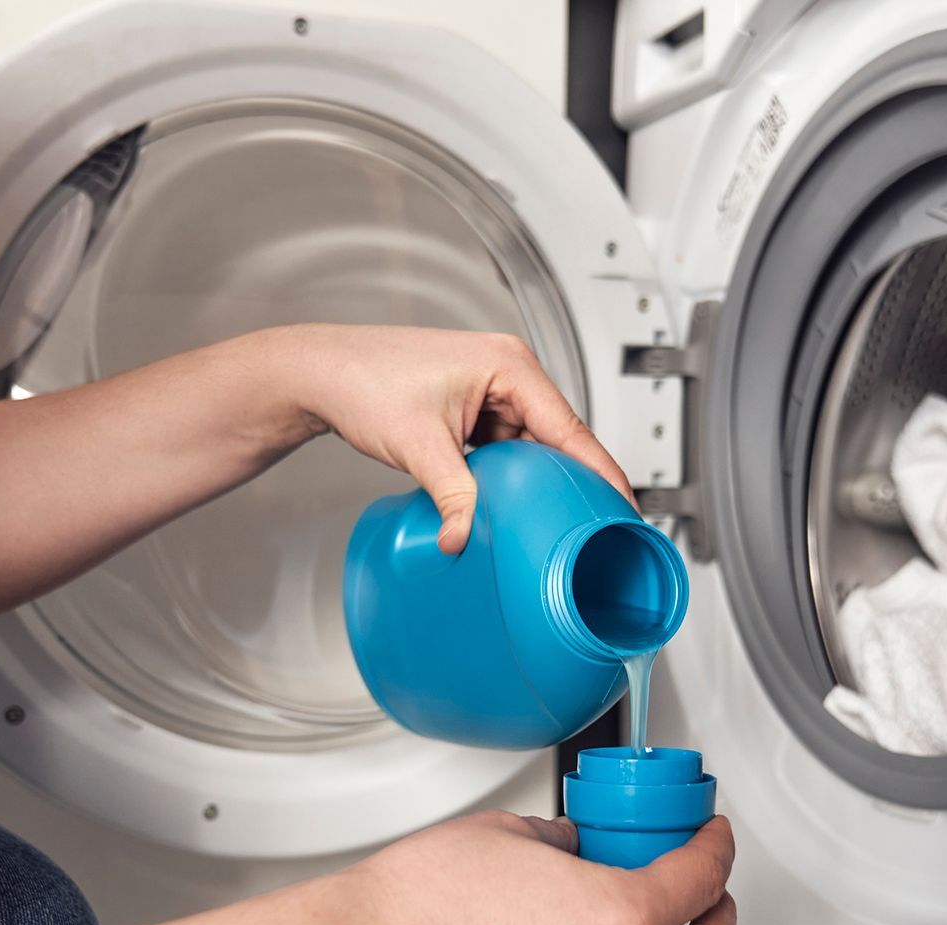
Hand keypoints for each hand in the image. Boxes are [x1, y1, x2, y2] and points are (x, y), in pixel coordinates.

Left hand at [273, 324, 637, 552]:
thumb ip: (453, 496)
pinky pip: (505, 449)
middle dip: (572, 482)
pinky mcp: (472, 409)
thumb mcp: (419, 447)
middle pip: (558, 440)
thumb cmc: (364, 380)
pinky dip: (508, 475)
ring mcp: (490, 391)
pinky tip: (509, 503)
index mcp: (510, 366)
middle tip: (591, 527)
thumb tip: (466, 537)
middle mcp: (508, 373)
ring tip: (552, 521)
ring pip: (531, 448)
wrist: (321, 372)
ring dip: (535, 482)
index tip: (625, 507)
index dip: (603, 472)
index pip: (572, 428)